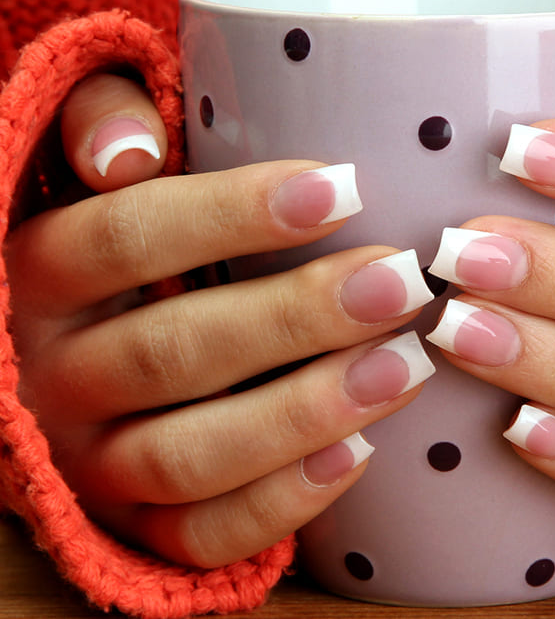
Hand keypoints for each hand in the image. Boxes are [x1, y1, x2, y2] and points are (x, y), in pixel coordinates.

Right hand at [5, 74, 434, 567]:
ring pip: (189, 455)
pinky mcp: (130, 523)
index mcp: (45, 273)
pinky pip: (198, 535)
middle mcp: (54, 374)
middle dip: (296, 317)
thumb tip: (128, 153)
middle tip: (400, 283)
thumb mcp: (91, 171)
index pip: (130, 236)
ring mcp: (90, 460)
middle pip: (172, 352)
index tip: (346, 191)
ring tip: (405, 366)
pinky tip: (359, 455)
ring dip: (305, 412)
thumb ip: (99, 124)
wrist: (78, 354)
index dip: (234, 213)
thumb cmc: (118, 244)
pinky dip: (278, 504)